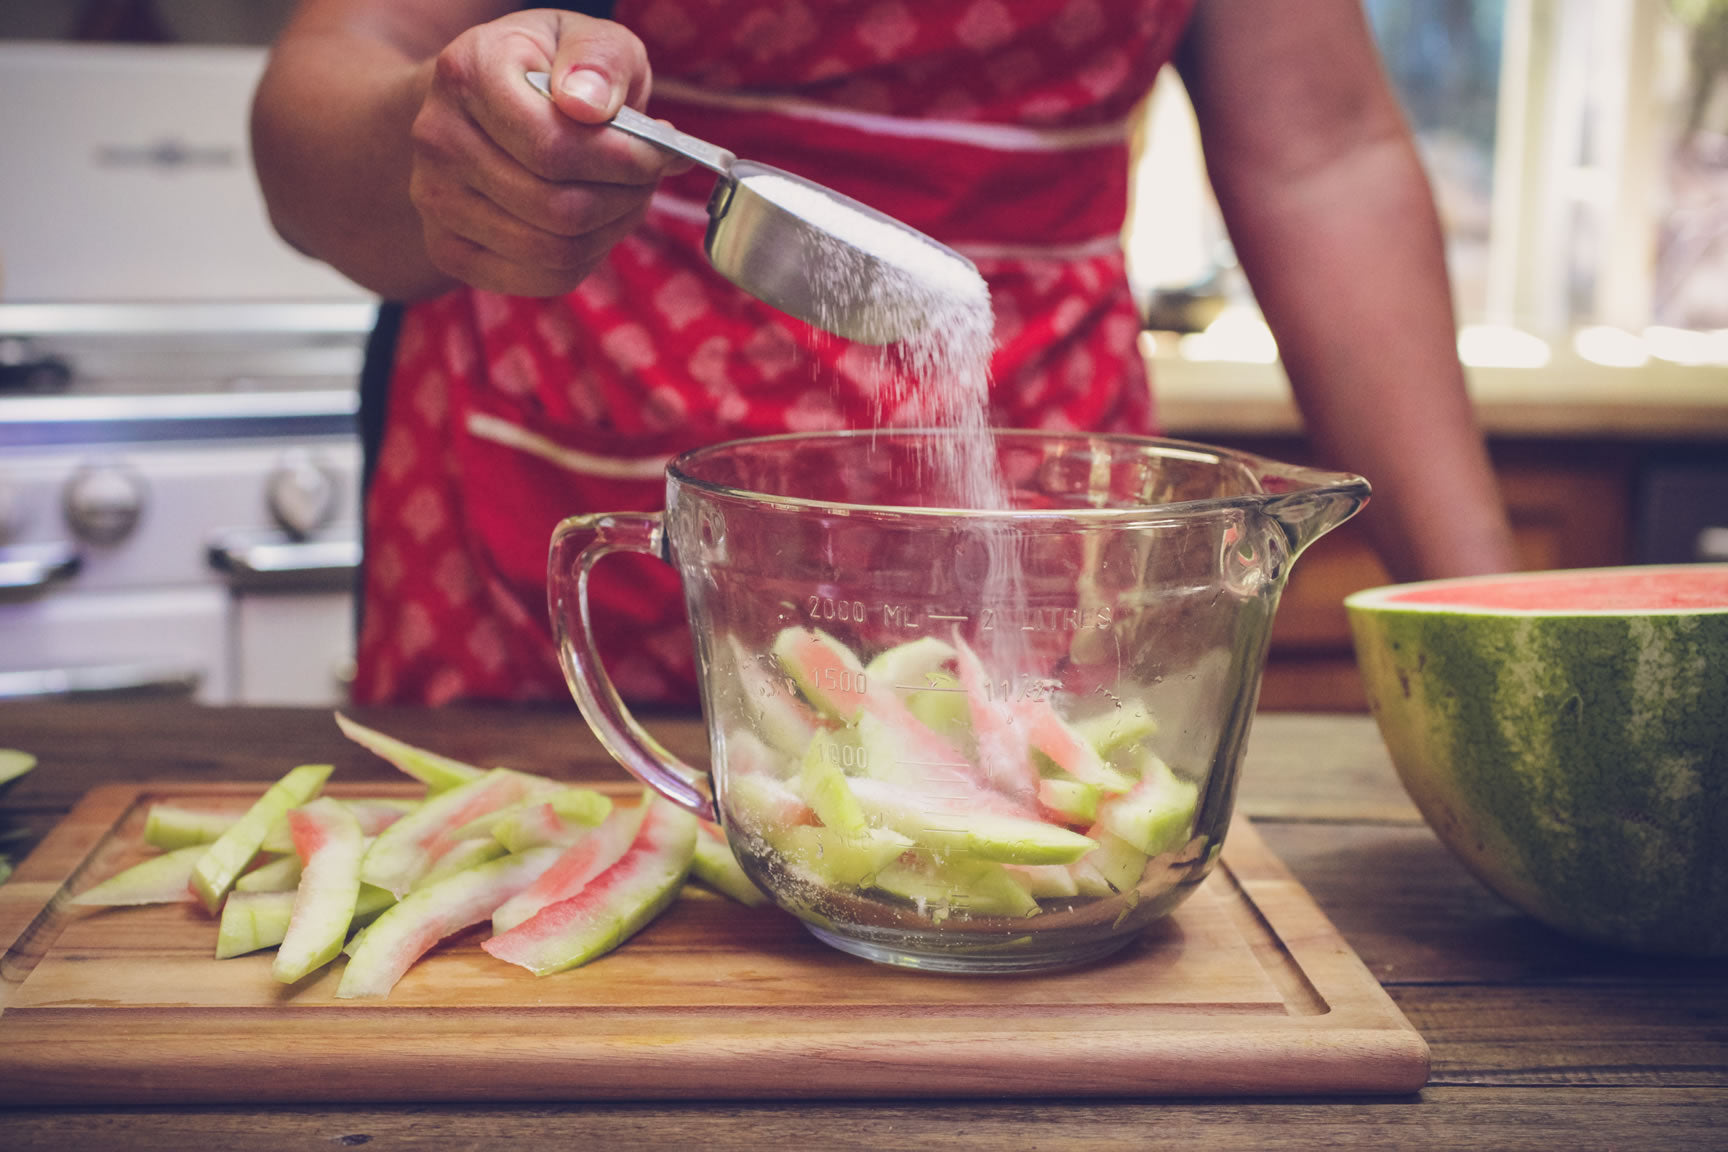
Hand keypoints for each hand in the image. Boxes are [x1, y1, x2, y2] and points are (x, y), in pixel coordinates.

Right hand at [406, 10, 689, 296]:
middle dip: (625, 198)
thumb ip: (599, 59)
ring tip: (625, 196)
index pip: (556, 146)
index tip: (660, 153)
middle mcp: (438, 138)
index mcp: (468, 74)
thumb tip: (592, 106)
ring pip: (555, 251)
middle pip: (559, 208)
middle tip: (648, 178)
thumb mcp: (583, 38)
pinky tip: (595, 224)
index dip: (625, 161)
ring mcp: (436, 199)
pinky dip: (587, 258)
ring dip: (612, 229)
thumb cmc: (544, 71)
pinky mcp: (449, 249)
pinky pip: (543, 279)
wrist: (479, 106)